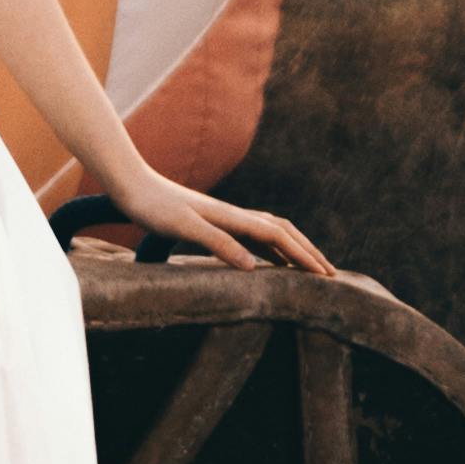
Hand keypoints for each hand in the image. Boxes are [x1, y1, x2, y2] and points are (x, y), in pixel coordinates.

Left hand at [101, 174, 332, 286]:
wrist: (133, 186)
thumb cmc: (155, 208)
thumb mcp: (185, 228)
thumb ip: (218, 245)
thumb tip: (253, 267)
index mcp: (233, 218)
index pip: (279, 238)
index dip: (303, 256)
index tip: (324, 276)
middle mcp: (235, 215)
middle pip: (284, 231)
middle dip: (309, 252)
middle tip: (330, 275)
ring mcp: (227, 217)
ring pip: (272, 231)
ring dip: (294, 248)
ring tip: (310, 268)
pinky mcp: (216, 221)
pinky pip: (254, 235)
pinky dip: (272, 248)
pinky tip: (270, 261)